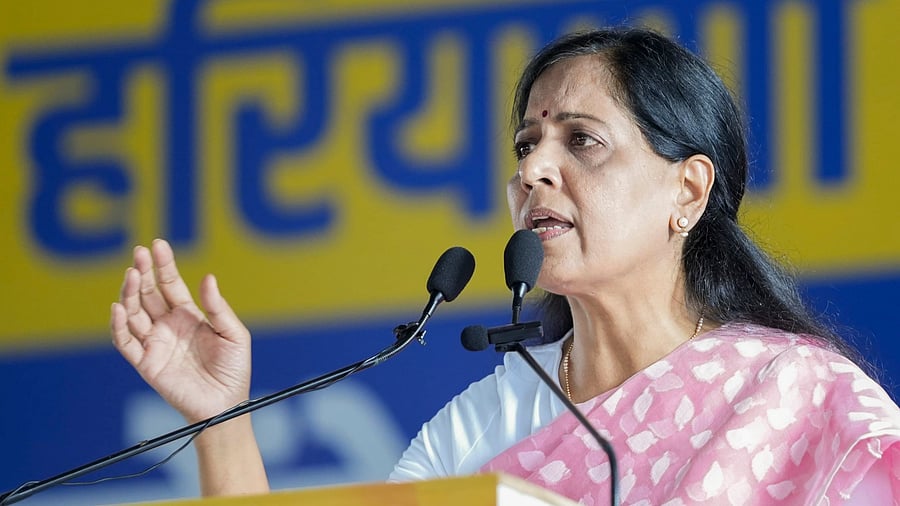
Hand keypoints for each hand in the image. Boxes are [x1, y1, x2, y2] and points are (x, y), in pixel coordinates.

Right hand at [111, 239, 251, 423]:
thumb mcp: (235, 335)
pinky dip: (119, 326)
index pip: (171, 284)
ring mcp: (155, 343)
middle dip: (143, 272)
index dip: (163, 265)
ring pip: (134, 313)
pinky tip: (119, 308)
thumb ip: (219, 309)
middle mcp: (168, 325)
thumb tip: (208, 278)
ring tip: (132, 275)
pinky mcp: (146, 363)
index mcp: (189, 315)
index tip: (157, 245)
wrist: (225, 406)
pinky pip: (126, 343)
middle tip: (139, 254)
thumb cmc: (233, 370)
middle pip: (149, 294)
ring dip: (130, 294)